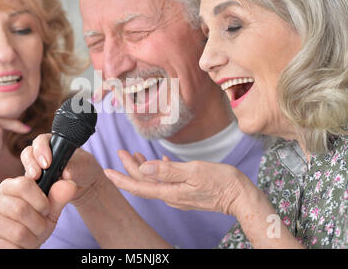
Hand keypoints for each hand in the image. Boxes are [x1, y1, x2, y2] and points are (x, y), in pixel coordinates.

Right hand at [0, 176, 76, 248]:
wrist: (25, 242)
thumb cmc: (37, 221)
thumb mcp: (51, 208)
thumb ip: (60, 196)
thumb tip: (69, 184)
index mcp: (10, 185)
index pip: (24, 184)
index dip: (41, 201)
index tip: (46, 209)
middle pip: (20, 209)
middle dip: (38, 223)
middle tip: (41, 227)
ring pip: (18, 231)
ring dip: (32, 238)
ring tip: (32, 236)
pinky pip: (10, 245)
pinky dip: (23, 248)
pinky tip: (22, 244)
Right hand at [20, 134, 106, 205]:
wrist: (84, 184)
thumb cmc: (84, 169)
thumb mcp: (83, 166)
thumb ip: (74, 168)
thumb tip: (65, 173)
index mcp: (53, 143)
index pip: (41, 141)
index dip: (41, 150)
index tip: (47, 163)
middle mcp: (41, 154)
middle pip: (28, 154)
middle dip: (31, 163)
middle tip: (36, 174)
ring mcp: (36, 168)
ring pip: (26, 169)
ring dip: (29, 176)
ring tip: (35, 181)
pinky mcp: (34, 183)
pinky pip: (28, 184)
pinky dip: (30, 188)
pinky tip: (36, 194)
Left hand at [104, 150, 252, 215]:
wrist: (241, 196)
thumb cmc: (221, 182)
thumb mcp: (194, 171)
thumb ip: (168, 170)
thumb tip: (144, 167)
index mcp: (170, 192)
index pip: (139, 186)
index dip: (121, 178)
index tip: (106, 171)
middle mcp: (171, 196)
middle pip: (144, 182)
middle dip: (130, 167)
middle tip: (120, 151)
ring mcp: (179, 195)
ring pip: (154, 181)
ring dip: (143, 167)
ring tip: (133, 154)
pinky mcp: (186, 192)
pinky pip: (167, 180)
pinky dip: (160, 169)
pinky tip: (159, 160)